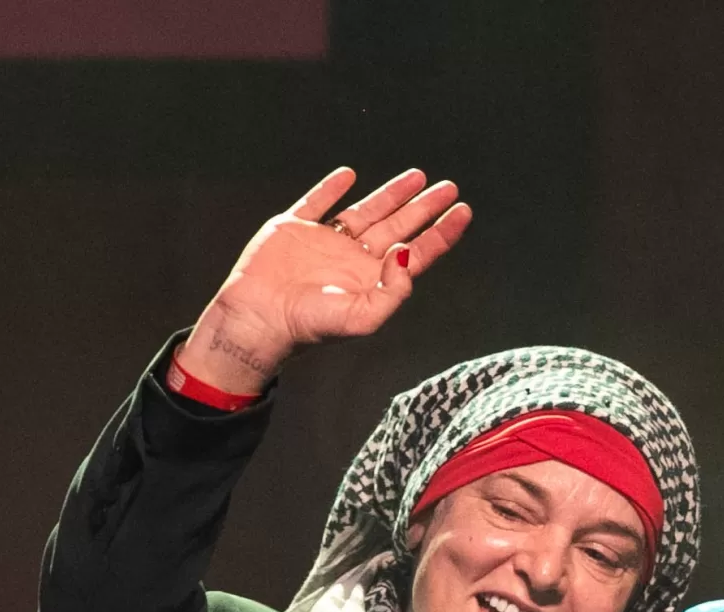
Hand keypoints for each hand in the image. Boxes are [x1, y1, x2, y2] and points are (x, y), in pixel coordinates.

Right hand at [179, 166, 472, 396]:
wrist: (261, 318)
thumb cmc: (312, 325)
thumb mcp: (364, 317)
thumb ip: (394, 290)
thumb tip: (407, 254)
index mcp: (374, 278)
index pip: (418, 251)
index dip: (441, 232)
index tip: (462, 211)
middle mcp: (355, 257)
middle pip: (399, 225)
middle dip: (425, 206)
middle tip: (449, 187)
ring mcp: (326, 240)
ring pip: (367, 210)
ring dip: (392, 193)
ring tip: (418, 176)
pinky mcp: (294, 227)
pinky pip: (316, 201)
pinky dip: (331, 187)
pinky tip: (349, 175)